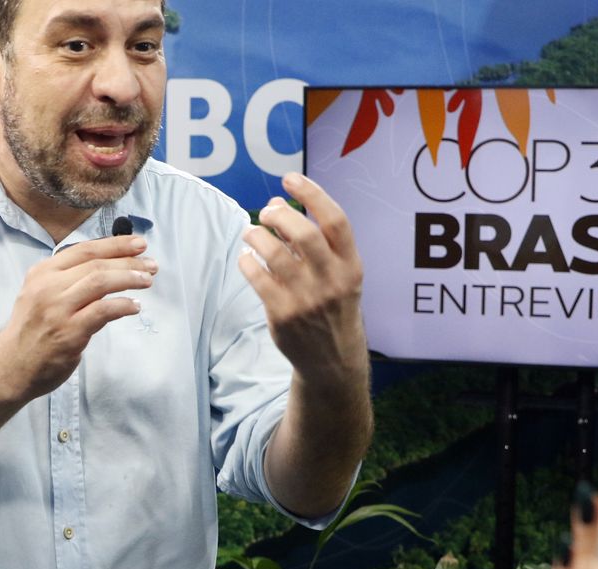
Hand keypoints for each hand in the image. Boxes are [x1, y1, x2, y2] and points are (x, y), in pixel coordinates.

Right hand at [0, 236, 153, 400]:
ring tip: (147, 280)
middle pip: (96, 263)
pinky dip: (123, 305)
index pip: (84, 249)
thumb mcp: (39, 294)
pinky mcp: (69, 332)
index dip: (115, 244)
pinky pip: (103, 311)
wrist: (11, 367)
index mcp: (42, 272)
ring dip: (129, 278)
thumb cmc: (30, 331)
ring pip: (100, 282)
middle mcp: (48, 286)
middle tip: (151, 264)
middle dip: (128, 260)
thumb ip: (66, 279)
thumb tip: (106, 266)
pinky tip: (135, 306)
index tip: (138, 243)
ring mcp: (58, 309)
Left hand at [238, 173, 368, 382]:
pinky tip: (246, 259)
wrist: (332, 360)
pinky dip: (247, 262)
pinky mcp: (283, 315)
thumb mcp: (339, 275)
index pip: (335, 220)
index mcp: (351, 265)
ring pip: (274, 254)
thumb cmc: (333, 306)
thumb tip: (277, 204)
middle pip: (303, 233)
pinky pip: (257, 278)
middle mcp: (332, 280)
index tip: (290, 180)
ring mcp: (307, 299)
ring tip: (251, 233)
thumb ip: (314, 241)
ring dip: (256, 235)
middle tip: (267, 212)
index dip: (311, 193)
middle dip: (279, 215)